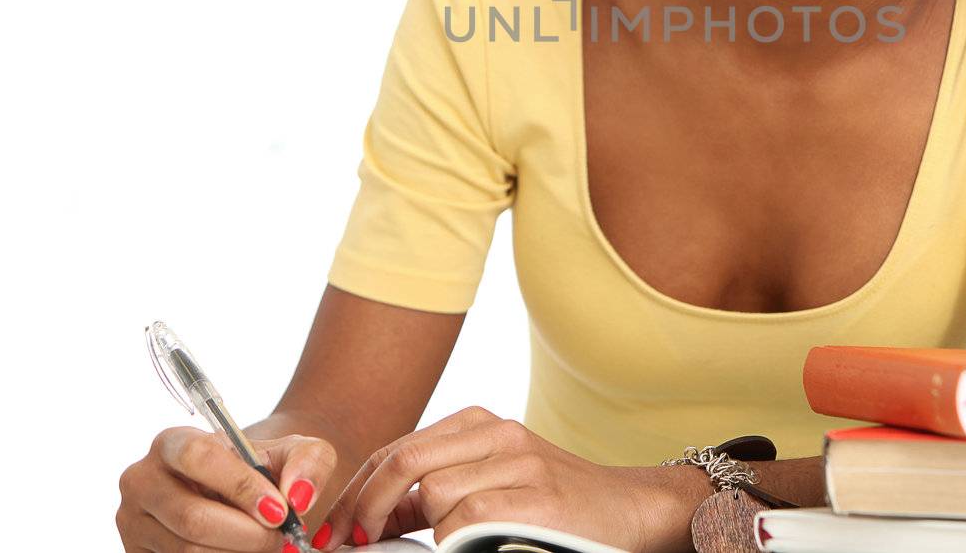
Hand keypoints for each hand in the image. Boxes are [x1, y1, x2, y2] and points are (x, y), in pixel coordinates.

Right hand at [116, 426, 336, 551]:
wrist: (247, 497)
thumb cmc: (267, 471)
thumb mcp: (296, 453)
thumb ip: (309, 462)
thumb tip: (298, 495)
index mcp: (173, 443)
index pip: (200, 457)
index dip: (242, 487)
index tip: (280, 511)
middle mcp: (142, 480)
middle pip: (192, 517)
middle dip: (247, 535)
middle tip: (281, 540)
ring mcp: (133, 523)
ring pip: (187, 551)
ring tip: (265, 546)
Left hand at [318, 406, 700, 551]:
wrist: (630, 509)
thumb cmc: (554, 503)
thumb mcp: (493, 482)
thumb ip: (437, 492)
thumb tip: (373, 518)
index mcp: (479, 424)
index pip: (397, 449)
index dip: (358, 490)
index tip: (336, 528)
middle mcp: (497, 433)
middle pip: (405, 461)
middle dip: (368, 507)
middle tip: (353, 541)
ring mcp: (518, 462)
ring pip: (436, 494)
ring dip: (428, 529)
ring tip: (446, 545)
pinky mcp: (536, 497)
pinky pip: (468, 519)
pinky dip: (457, 539)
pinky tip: (473, 545)